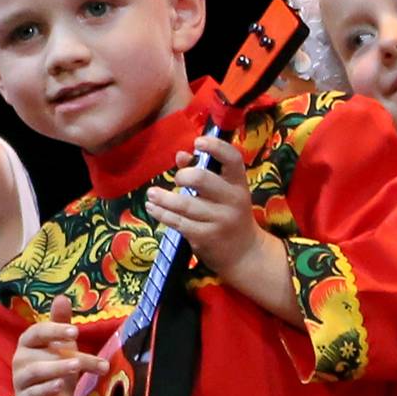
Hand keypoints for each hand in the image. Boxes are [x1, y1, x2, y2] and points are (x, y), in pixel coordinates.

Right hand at [10, 298, 105, 395]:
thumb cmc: (55, 371)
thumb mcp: (61, 347)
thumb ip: (61, 324)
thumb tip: (62, 297)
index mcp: (29, 342)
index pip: (37, 331)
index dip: (55, 330)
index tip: (76, 332)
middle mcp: (21, 359)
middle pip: (45, 354)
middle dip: (72, 357)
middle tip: (92, 360)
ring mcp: (20, 380)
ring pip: (37, 371)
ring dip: (58, 368)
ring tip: (77, 367)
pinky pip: (33, 393)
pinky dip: (46, 389)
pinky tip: (60, 385)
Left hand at [145, 133, 260, 269]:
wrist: (244, 253)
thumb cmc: (230, 215)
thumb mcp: (225, 193)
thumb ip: (205, 172)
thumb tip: (180, 155)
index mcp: (238, 184)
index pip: (232, 159)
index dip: (216, 146)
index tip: (198, 142)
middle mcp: (232, 200)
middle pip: (203, 179)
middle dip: (183, 175)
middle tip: (177, 179)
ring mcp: (219, 220)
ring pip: (185, 204)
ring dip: (163, 197)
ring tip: (152, 194)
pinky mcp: (206, 237)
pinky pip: (178, 222)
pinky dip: (162, 214)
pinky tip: (153, 208)